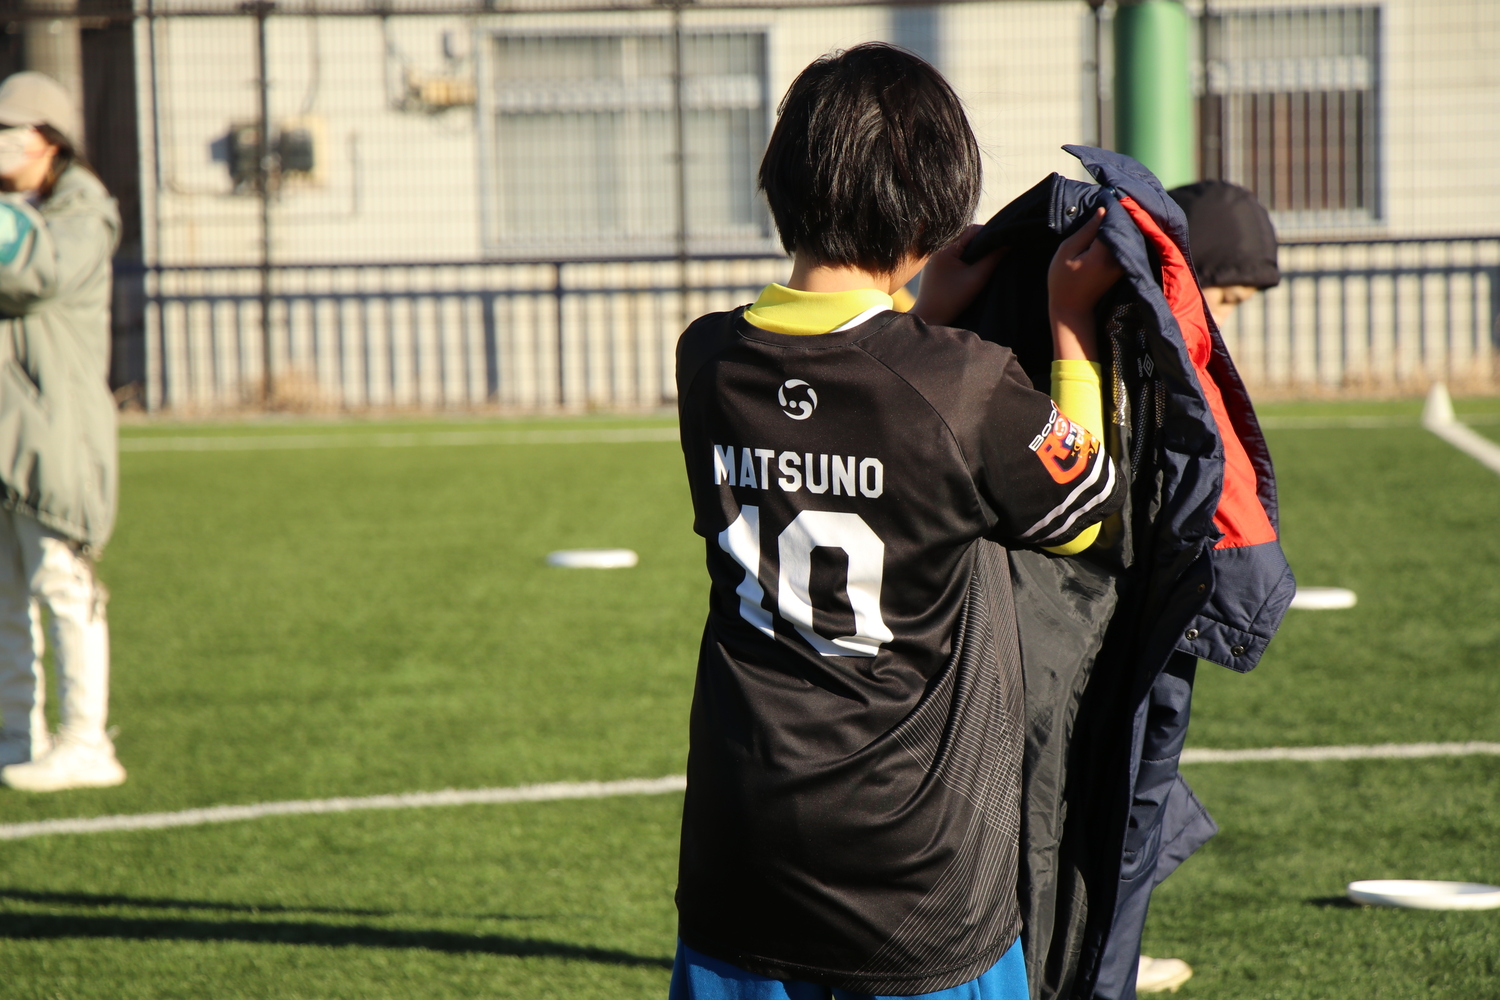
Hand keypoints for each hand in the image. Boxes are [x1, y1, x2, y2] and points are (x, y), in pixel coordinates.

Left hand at [912, 225, 1004, 325]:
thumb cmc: (952, 300)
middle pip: (965, 238)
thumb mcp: (976, 279)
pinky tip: (975, 268)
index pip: (971, 231)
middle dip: (982, 243)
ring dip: (974, 252)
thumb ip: (992, 259)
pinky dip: (966, 259)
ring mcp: (935, 259)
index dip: (988, 233)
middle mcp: (938, 250)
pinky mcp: (936, 268)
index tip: (1001, 241)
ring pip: (960, 248)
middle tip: (997, 250)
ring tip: (988, 259)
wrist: (929, 318)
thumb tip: (1007, 243)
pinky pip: (954, 257)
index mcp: (945, 249)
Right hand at [1047, 208, 1122, 360]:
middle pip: (1126, 225)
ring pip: (1129, 233)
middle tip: (1111, 196)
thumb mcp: (1067, 252)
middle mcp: (1119, 257)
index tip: (1106, 194)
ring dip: (1122, 220)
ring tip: (1112, 207)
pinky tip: (1113, 224)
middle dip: (1120, 210)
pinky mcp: (1124, 265)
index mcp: (1103, 253)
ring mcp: (1124, 262)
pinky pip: (1127, 241)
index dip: (1111, 205)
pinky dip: (1122, 231)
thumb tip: (1104, 210)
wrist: (1073, 310)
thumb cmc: (1063, 281)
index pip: (1114, 220)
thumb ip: (1086, 231)